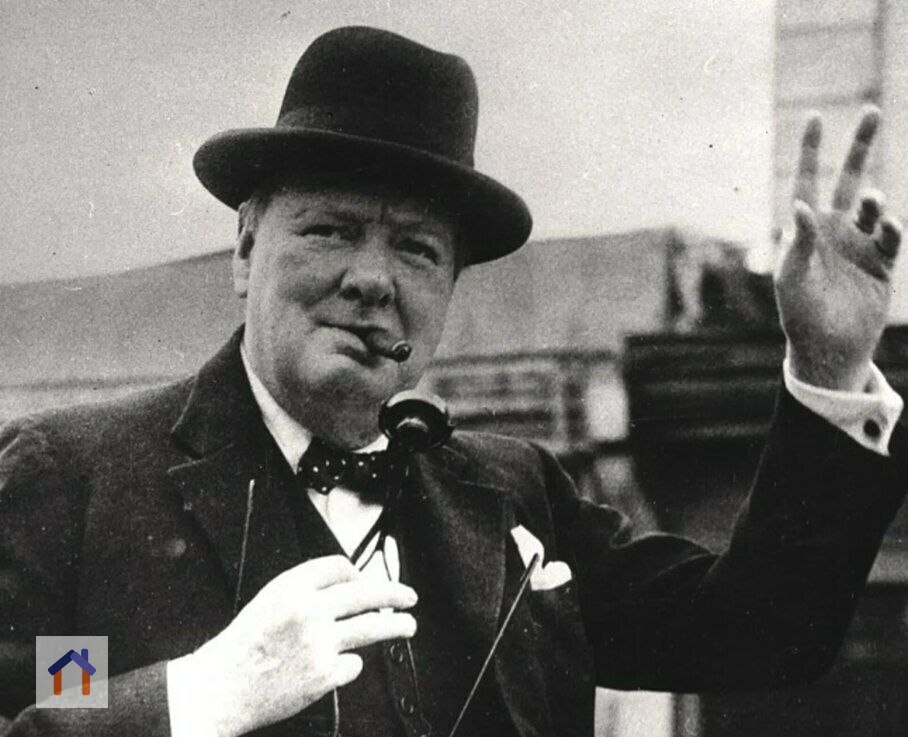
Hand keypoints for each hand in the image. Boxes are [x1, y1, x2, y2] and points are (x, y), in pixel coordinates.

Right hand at [183, 555, 417, 736]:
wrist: (222, 687)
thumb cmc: (243, 646)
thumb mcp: (268, 599)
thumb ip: (304, 588)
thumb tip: (348, 584)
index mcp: (291, 587)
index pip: (339, 567)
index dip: (357, 572)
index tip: (367, 580)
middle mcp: (309, 611)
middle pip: (366, 593)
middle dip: (394, 593)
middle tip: (409, 596)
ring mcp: (320, 643)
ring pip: (373, 627)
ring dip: (396, 626)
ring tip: (408, 625)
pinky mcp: (325, 674)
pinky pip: (354, 664)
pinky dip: (350, 665)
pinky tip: (338, 666)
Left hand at [775, 107, 901, 390]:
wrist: (828, 347)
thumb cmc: (799, 313)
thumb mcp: (792, 277)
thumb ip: (799, 241)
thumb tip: (801, 205)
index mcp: (805, 229)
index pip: (807, 180)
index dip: (810, 150)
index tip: (814, 116)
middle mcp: (834, 229)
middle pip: (848, 178)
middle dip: (859, 146)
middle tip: (871, 110)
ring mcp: (860, 244)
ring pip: (874, 205)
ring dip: (876, 200)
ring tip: (873, 203)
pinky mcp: (882, 263)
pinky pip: (892, 236)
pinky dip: (893, 228)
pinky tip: (888, 226)